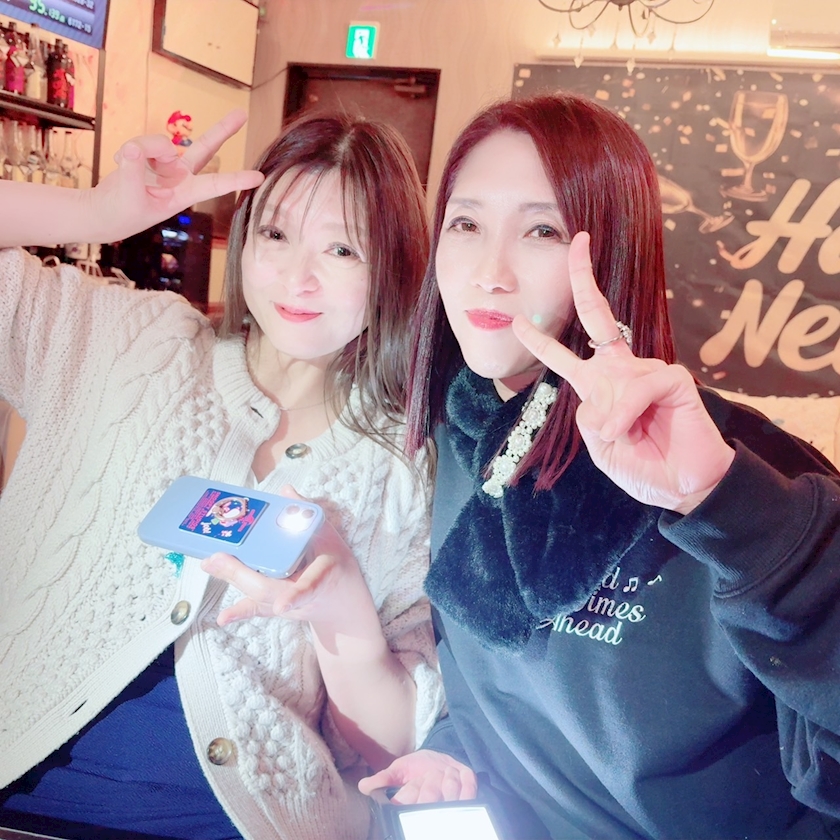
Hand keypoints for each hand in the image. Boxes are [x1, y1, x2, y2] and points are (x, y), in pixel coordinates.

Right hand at [82, 110, 263, 242]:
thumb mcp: (128, 195)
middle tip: (242, 114)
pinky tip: (123, 162)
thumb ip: (134, 169)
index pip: (214, 185)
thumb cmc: (119, 214)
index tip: (259, 177)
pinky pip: (141, 142)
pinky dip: (129, 150)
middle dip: (222, 130)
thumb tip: (135, 148)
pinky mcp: (149, 155)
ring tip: (128, 165)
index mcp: (183, 194)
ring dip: (142, 148)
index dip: (236, 180)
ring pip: (159, 142)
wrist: (101, 213)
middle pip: (205, 149)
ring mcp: (165, 165)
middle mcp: (179, 177)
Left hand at [201, 486, 372, 627]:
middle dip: (241, 574)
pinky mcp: (276, 606)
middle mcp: (303, 595)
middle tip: (217, 557)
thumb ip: (307, 514)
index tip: (280, 606)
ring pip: (259, 597)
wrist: (341, 598)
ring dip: (234, 580)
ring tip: (211, 564)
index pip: (309, 586)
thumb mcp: (329, 535)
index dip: (295, 596)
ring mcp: (288, 604)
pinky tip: (223, 617)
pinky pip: (255, 608)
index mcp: (322, 576)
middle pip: (270, 590)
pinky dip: (239, 611)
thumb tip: (287, 491)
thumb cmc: (335, 564)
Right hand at [358, 750, 477, 804]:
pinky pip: (470, 790)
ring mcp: (454, 806)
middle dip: (430, 782)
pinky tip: (459, 773)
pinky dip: (465, 779)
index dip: (413, 793)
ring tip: (444, 772)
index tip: (414, 783)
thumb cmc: (417, 768)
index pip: (413, 807)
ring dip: (448, 778)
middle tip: (430, 774)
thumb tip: (364, 786)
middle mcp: (435, 812)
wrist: (440, 761)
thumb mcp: (399, 771)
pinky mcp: (470, 797)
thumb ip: (384, 779)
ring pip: (451, 794)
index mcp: (416, 809)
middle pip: (432, 800)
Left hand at [512, 231, 734, 514]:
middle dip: (584, 280)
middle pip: (599, 316)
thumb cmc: (643, 468)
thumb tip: (596, 400)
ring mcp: (648, 371)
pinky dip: (629, 410)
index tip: (517, 320)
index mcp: (598, 387)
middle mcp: (620, 371)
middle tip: (577, 243)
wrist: (684, 487)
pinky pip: (641, 385)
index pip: (566, 357)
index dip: (542, 341)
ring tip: (624, 440)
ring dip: (614, 416)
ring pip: (616, 376)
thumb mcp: (601, 449)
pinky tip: (631, 430)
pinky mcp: (673, 378)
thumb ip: (589, 422)